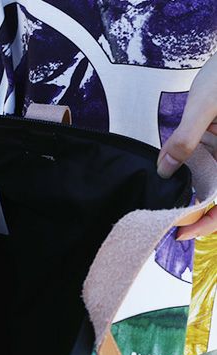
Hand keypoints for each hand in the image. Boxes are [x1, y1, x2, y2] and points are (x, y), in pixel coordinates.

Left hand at [157, 52, 216, 240]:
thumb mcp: (205, 103)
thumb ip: (185, 138)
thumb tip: (164, 170)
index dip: (206, 223)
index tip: (180, 233)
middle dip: (195, 214)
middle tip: (162, 223)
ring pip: (213, 184)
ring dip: (191, 194)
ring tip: (163, 204)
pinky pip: (208, 166)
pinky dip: (192, 173)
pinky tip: (172, 175)